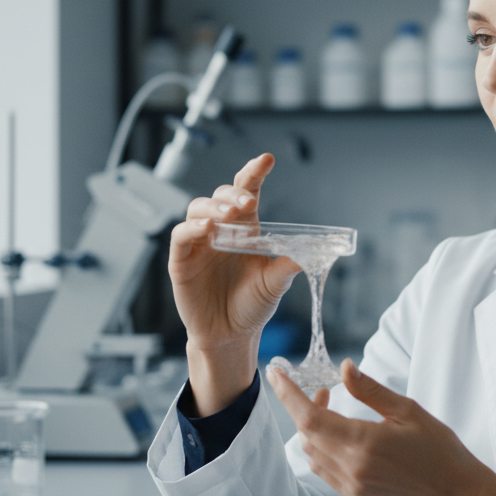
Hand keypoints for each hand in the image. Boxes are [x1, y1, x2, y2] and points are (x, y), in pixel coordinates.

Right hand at [170, 154, 300, 414]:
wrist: (230, 336)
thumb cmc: (251, 306)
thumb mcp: (275, 282)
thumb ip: (288, 263)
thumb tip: (314, 250)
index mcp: (245, 229)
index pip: (247, 191)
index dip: (254, 173)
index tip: (267, 159)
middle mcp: (221, 230)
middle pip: (221, 196)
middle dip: (234, 194)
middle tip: (248, 203)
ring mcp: (199, 244)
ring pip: (198, 209)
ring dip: (213, 207)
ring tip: (228, 216)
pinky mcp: (181, 261)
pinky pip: (181, 236)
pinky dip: (192, 228)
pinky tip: (208, 228)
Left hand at [268, 359, 495, 495]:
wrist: (454, 491)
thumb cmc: (438, 448)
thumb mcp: (407, 410)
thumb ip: (370, 390)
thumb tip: (344, 368)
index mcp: (364, 443)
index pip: (310, 418)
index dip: (288, 395)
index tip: (276, 373)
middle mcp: (352, 468)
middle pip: (306, 433)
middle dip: (303, 407)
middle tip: (323, 390)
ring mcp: (351, 485)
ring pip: (311, 452)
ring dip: (312, 428)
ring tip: (333, 410)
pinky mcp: (354, 495)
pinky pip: (322, 468)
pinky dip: (320, 447)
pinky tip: (339, 435)